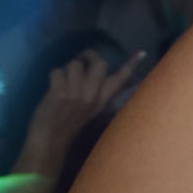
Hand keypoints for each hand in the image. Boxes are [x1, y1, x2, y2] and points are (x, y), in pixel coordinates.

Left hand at [17, 49, 146, 173]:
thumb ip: (98, 92)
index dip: (131, 64)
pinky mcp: (60, 94)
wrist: (51, 139)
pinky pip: (57, 71)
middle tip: (79, 65)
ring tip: (63, 82)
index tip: (142, 52)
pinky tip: (53, 88)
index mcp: (103, 100)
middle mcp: (93, 96)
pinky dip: (53, 76)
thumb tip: (103, 75)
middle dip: (87, 59)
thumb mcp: (91, 109)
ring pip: (75, 64)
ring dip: (66, 70)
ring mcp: (77, 94)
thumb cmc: (69, 122)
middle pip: (99, 62)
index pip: (120, 79)